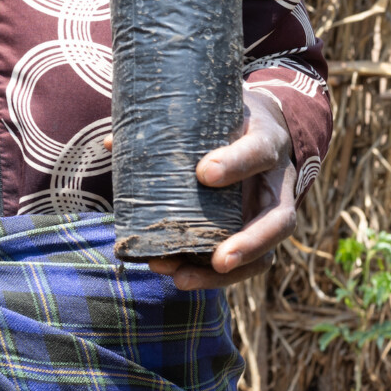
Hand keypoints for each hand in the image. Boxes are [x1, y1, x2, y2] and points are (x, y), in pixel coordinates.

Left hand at [145, 90, 297, 290]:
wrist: (261, 127)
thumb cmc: (227, 119)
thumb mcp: (209, 112)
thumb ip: (167, 125)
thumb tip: (111, 144)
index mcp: (268, 142)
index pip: (260, 151)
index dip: (236, 163)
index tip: (204, 173)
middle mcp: (279, 183)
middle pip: (279, 221)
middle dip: (249, 243)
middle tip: (218, 259)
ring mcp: (272, 213)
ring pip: (265, 254)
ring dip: (224, 274)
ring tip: (181, 278)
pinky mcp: (257, 234)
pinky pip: (244, 263)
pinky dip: (212, 276)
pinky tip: (178, 277)